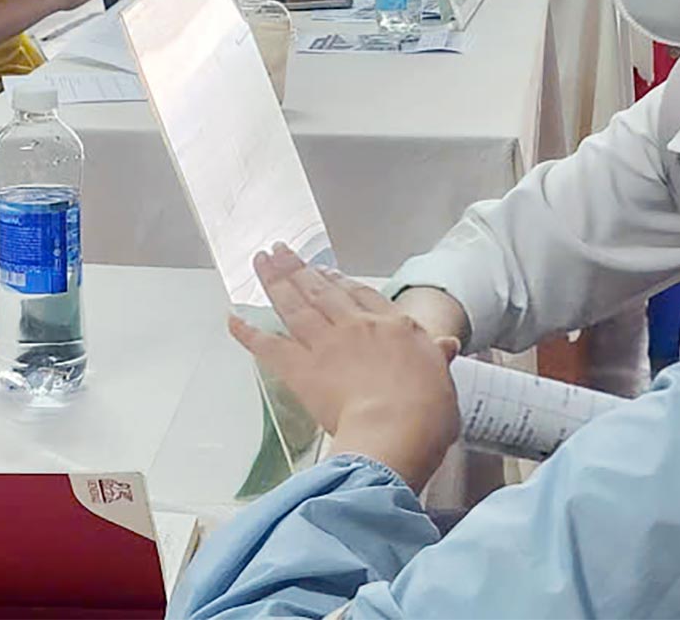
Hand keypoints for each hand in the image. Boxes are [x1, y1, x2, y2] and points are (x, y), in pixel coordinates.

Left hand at [229, 246, 462, 491]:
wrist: (397, 429)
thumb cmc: (427, 412)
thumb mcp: (443, 378)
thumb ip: (438, 357)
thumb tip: (447, 344)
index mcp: (394, 327)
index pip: (363, 296)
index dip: (341, 281)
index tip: (326, 272)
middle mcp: (356, 327)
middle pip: (322, 289)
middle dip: (299, 268)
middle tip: (281, 251)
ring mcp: (326, 343)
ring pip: (295, 304)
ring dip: (275, 280)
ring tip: (260, 260)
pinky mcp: (301, 368)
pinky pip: (268, 345)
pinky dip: (248, 332)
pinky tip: (233, 319)